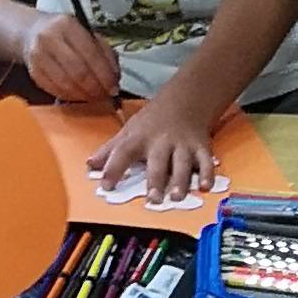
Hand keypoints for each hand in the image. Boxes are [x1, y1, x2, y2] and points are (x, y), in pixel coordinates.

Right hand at [18, 12, 119, 106]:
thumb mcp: (86, 34)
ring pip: (67, 85)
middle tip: (105, 95)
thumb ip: (104, 53)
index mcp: (67, 25)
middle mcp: (50, 38)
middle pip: (78, 72)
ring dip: (84, 95)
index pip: (90, 54)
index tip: (114, 88)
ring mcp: (39, 56)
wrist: (32, 32)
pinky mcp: (34, 73)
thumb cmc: (65, 35)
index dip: (104, 76)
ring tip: (94, 96)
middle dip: (95, 88)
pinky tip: (80, 95)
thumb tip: (114, 77)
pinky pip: (57, 91)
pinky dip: (72, 97)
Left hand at [89, 91, 220, 207]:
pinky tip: (205, 187)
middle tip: (153, 198)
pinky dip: (208, 174)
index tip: (105, 185)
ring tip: (177, 197)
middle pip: (157, 162)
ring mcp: (182, 145)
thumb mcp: (129, 131)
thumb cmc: (153, 120)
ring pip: (182, 164)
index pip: (123, 152)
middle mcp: (161, 142)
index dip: (113, 168)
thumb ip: (110, 150)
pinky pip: (206, 162)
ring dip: (180, 181)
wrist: (185, 99)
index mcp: (140, 138)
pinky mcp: (201, 148)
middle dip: (155, 180)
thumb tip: (90, 165)